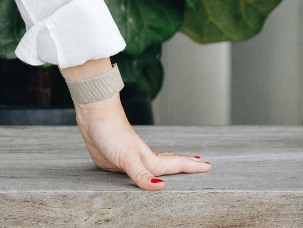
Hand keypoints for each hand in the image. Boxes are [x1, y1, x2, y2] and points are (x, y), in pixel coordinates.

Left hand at [74, 95, 209, 188]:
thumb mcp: (127, 157)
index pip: (175, 165)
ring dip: (168, 166)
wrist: (93, 115)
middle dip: (186, 165)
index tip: (209, 166)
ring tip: (179, 167)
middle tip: (202, 165)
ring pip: (154, 165)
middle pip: (169, 163)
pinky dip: (145, 171)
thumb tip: (160, 187)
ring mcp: (130, 159)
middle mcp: (142, 159)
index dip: (191, 166)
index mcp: (149, 159)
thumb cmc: (111, 132)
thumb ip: (141, 174)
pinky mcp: (116, 160)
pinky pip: (137, 169)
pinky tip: (142, 170)